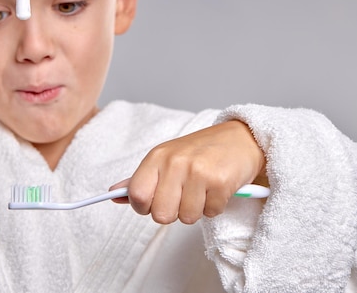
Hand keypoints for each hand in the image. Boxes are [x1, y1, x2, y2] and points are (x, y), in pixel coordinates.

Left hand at [111, 120, 265, 224]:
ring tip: (203, 190)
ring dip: (196, 210)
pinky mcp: (220, 183)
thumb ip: (141, 178)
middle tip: (184, 196)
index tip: (154, 203)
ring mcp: (198, 172)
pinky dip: (214, 206)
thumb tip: (115, 193)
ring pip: (186, 218)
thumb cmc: (201, 151)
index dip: (144, 207)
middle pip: (160, 214)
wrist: (241, 139)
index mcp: (157, 156)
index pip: (136, 195)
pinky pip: (210, 213)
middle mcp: (175, 162)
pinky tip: (217, 189)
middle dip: (173, 212)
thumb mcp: (167, 158)